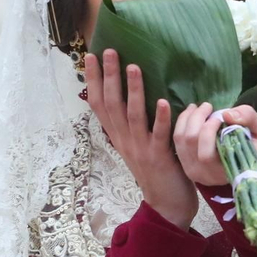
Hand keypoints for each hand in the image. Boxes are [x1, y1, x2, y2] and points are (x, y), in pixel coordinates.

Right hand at [84, 51, 195, 228]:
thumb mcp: (136, 145)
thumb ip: (131, 123)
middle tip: (109, 51)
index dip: (93, 80)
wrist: (167, 206)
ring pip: (133, 117)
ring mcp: (141, 149)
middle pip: (112, 105)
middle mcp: (124, 141)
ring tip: (134, 67)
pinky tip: (163, 102)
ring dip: (133, 91)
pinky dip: (160, 119)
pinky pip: (159, 136)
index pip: (99, 104)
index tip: (90, 56)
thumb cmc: (155, 170)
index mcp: (117, 136)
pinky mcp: (160, 158)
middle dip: (109, 77)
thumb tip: (129, 93)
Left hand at [172, 104, 256, 187]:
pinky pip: (176, 139)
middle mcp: (205, 174)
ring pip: (181, 138)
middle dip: (198, 117)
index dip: (209, 129)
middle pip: (191, 141)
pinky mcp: (183, 162)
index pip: (206, 155)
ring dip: (188, 117)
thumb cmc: (251, 145)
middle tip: (208, 106)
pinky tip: (190, 113)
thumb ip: (248, 118)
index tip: (221, 115)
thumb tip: (226, 114)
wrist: (242, 160)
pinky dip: (181, 121)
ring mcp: (192, 169)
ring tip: (198, 107)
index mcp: (225, 171)